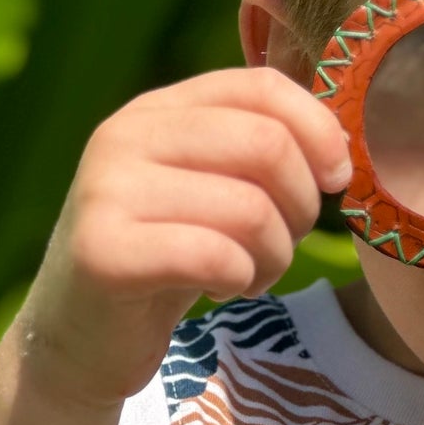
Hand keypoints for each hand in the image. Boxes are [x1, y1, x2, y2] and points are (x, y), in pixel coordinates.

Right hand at [19, 69, 349, 407]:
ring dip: (275, 256)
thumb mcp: (209, 189)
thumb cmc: (166, 261)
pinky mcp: (103, 251)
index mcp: (158, 109)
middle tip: (284, 242)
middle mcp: (126, 134)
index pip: (262, 86)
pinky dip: (240, 280)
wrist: (81, 338)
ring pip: (251, 208)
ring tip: (251, 274)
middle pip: (268, 145)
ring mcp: (107, 189)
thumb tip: (341, 145)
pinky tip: (221, 289)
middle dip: (302, 205)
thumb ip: (258, 152)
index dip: (320, 131)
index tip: (336, 180)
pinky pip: (216, 256)